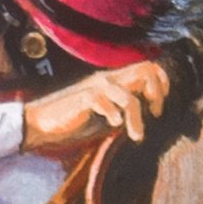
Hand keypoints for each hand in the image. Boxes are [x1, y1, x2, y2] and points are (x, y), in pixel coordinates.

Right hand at [20, 62, 170, 154]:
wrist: (41, 124)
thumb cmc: (74, 120)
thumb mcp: (106, 114)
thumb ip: (124, 109)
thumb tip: (147, 112)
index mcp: (114, 80)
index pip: (147, 67)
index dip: (161, 83)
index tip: (158, 106)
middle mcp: (107, 79)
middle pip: (145, 70)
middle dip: (157, 93)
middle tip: (155, 114)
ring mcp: (96, 87)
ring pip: (130, 97)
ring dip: (137, 119)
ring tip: (135, 135)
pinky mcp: (85, 98)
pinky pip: (108, 104)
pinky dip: (114, 116)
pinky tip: (114, 126)